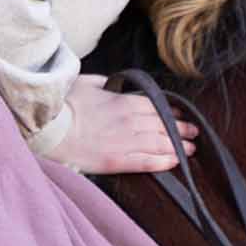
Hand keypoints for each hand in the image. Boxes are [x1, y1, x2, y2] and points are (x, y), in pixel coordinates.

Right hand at [51, 77, 198, 173]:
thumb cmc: (66, 105)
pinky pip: (147, 162)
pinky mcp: (117, 161)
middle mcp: (131, 121)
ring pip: (161, 144)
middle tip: (194, 133)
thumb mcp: (87, 83)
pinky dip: (164, 162)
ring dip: (179, 146)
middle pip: (164, 125)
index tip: (183, 115)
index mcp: (125, 101)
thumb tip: (113, 84)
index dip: (173, 112)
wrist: (51, 129)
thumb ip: (106, 83)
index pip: (158, 106)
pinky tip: (176, 162)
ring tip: (191, 150)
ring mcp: (126, 142)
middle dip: (182, 130)